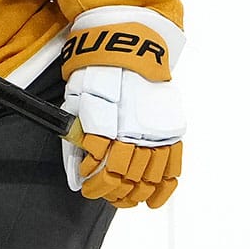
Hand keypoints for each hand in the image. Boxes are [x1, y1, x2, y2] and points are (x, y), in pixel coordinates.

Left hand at [59, 7, 185, 208]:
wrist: (125, 48)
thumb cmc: (98, 71)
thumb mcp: (78, 97)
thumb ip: (80, 128)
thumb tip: (78, 156)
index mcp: (108, 119)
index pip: (100, 161)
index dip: (92, 178)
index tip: (86, 183)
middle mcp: (134, 127)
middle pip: (124, 174)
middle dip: (109, 189)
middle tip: (100, 193)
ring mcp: (155, 130)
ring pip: (147, 176)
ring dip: (133, 194)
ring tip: (122, 199)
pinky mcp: (171, 130)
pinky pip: (172, 167)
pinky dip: (163, 188)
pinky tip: (153, 200)